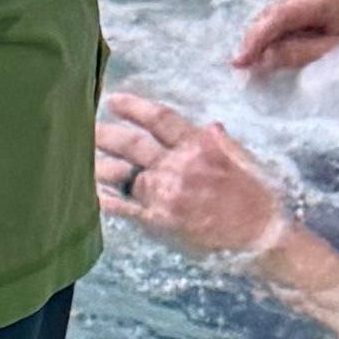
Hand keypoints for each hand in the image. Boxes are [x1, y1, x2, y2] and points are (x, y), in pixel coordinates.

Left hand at [96, 94, 294, 263]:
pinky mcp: (159, 220)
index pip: (159, 118)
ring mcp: (166, 193)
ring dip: (98, 164)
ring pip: (122, 173)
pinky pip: (124, 207)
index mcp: (199, 145)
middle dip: (104, 133)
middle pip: (132, 143)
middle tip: (82, 125)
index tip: (113, 101)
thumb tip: (209, 126)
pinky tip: (88, 192)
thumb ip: (223, 142)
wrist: (262, 238)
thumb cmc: (259, 200)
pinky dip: (104, 199)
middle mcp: (178, 164)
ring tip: (77, 157)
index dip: (133, 107)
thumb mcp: (246, 160)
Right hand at [232, 0, 338, 76]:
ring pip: (280, 14)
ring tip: (256, 64)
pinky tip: (277, 52)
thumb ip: (301, 54)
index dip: (253, 40)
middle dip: (256, 39)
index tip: (237, 65)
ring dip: (267, 37)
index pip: (276, 17)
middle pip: (274, 12)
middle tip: (242, 69)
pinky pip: (292, 15)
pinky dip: (281, 33)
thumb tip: (262, 58)